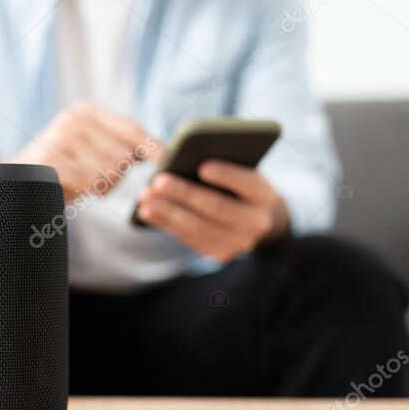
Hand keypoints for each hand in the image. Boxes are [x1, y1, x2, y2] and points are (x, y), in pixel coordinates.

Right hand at [5, 102, 158, 199]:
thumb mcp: (88, 147)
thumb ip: (119, 144)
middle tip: (94, 179)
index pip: (132, 131)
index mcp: (85, 112)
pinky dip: (85, 193)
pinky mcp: (51, 162)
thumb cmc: (60, 168)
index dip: (153, 149)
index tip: (166, 163)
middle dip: (117, 175)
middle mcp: (73, 120)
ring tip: (81, 183)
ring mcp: (60, 140)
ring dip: (101, 187)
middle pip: (124, 156)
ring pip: (109, 173)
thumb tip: (163, 150)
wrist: (14, 181)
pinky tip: (71, 188)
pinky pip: (89, 184)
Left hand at [136, 160, 289, 262]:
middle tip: (159, 181)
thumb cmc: (239, 184)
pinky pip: (189, 239)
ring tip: (145, 196)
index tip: (203, 166)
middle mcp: (256, 223)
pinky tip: (146, 211)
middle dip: (186, 194)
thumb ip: (222, 162)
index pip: (248, 184)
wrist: (255, 219)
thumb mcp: (240, 169)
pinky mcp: (218, 254)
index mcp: (264, 196)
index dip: (227, 175)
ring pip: (199, 228)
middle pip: (217, 208)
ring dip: (168, 211)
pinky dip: (165, 224)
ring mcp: (237, 243)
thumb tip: (183, 155)